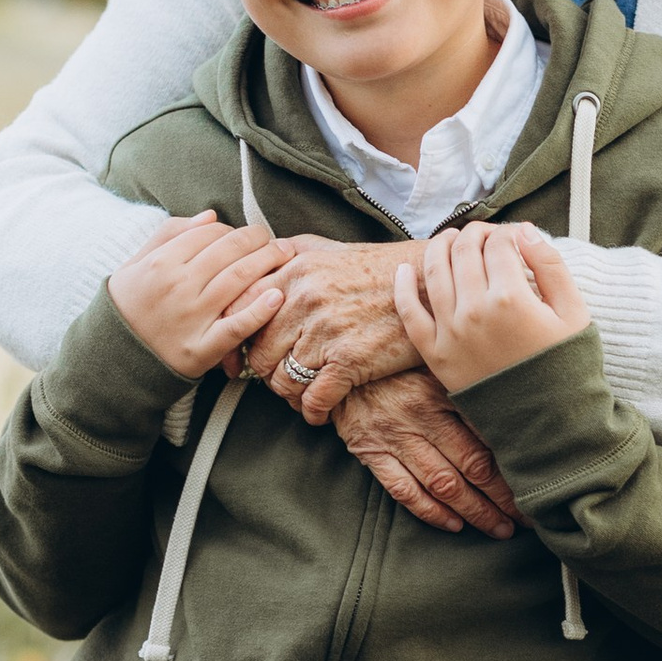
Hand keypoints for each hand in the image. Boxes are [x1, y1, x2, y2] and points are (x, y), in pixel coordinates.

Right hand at [108, 213, 291, 378]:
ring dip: (268, 263)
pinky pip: (237, 325)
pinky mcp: (202, 347)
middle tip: (277, 241)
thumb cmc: (129, 305)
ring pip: (239, 280)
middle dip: (260, 240)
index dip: (234, 231)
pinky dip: (260, 310)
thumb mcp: (137, 263)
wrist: (114, 355)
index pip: (210, 234)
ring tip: (285, 256)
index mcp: (161, 261)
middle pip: (230, 251)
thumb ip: (170, 234)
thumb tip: (211, 216)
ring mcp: (191, 317)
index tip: (247, 236)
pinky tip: (278, 296)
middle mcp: (178, 285)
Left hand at [250, 236, 421, 418]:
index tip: (235, 359)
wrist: (429, 284)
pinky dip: (313, 412)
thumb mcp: (326, 248)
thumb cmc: (378, 268)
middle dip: (266, 374)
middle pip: (260, 353)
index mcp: (293, 271)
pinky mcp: (350, 359)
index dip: (232, 340)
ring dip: (289, 396)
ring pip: (283, 380)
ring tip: (300, 396)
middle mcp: (304, 300)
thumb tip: (254, 266)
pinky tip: (319, 412)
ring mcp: (326, 331)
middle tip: (278, 380)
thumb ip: (286, 255)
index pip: (239, 312)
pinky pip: (315, 398)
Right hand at [335, 375, 518, 538]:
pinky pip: (404, 490)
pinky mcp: (370, 452)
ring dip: (473, 512)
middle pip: (470, 466)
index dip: (514, 468)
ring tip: (498, 528)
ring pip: (442, 484)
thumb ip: (469, 387)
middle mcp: (418, 415)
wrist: (341, 361)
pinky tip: (454, 525)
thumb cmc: (398, 362)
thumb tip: (516, 417)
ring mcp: (393, 436)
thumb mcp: (436, 365)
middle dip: (501, 499)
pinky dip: (430, 512)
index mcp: (441, 389)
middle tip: (526, 520)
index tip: (537, 486)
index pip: (487, 436)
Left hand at [393, 223, 589, 394]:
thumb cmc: (565, 367)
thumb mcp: (575, 312)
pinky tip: (404, 269)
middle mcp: (475, 311)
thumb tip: (524, 230)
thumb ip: (550, 265)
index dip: (507, 232)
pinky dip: (403, 286)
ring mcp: (451, 332)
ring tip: (450, 240)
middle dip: (474, 234)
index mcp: (512, 298)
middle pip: (464, 250)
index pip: (499, 243)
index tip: (513, 238)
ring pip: (435, 271)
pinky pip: (409, 312)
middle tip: (484, 236)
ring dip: (440, 246)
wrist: (549, 423)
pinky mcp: (435, 354)